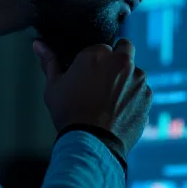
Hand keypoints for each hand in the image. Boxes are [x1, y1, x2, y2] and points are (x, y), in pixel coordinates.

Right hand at [33, 37, 151, 154]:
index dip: (94, 61)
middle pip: (124, 48)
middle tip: (105, 78)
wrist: (92, 143)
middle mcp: (122, 62)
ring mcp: (138, 79)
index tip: (89, 75)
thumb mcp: (54, 86)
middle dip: (117, 58)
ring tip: (111, 100)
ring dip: (127, 79)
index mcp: (98, 54)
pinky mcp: (147, 96)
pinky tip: (120, 111)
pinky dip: (134, 97)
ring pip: (135, 71)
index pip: (100, 47)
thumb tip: (39, 44)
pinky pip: (142, 91)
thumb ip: (49, 61)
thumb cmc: (69, 114)